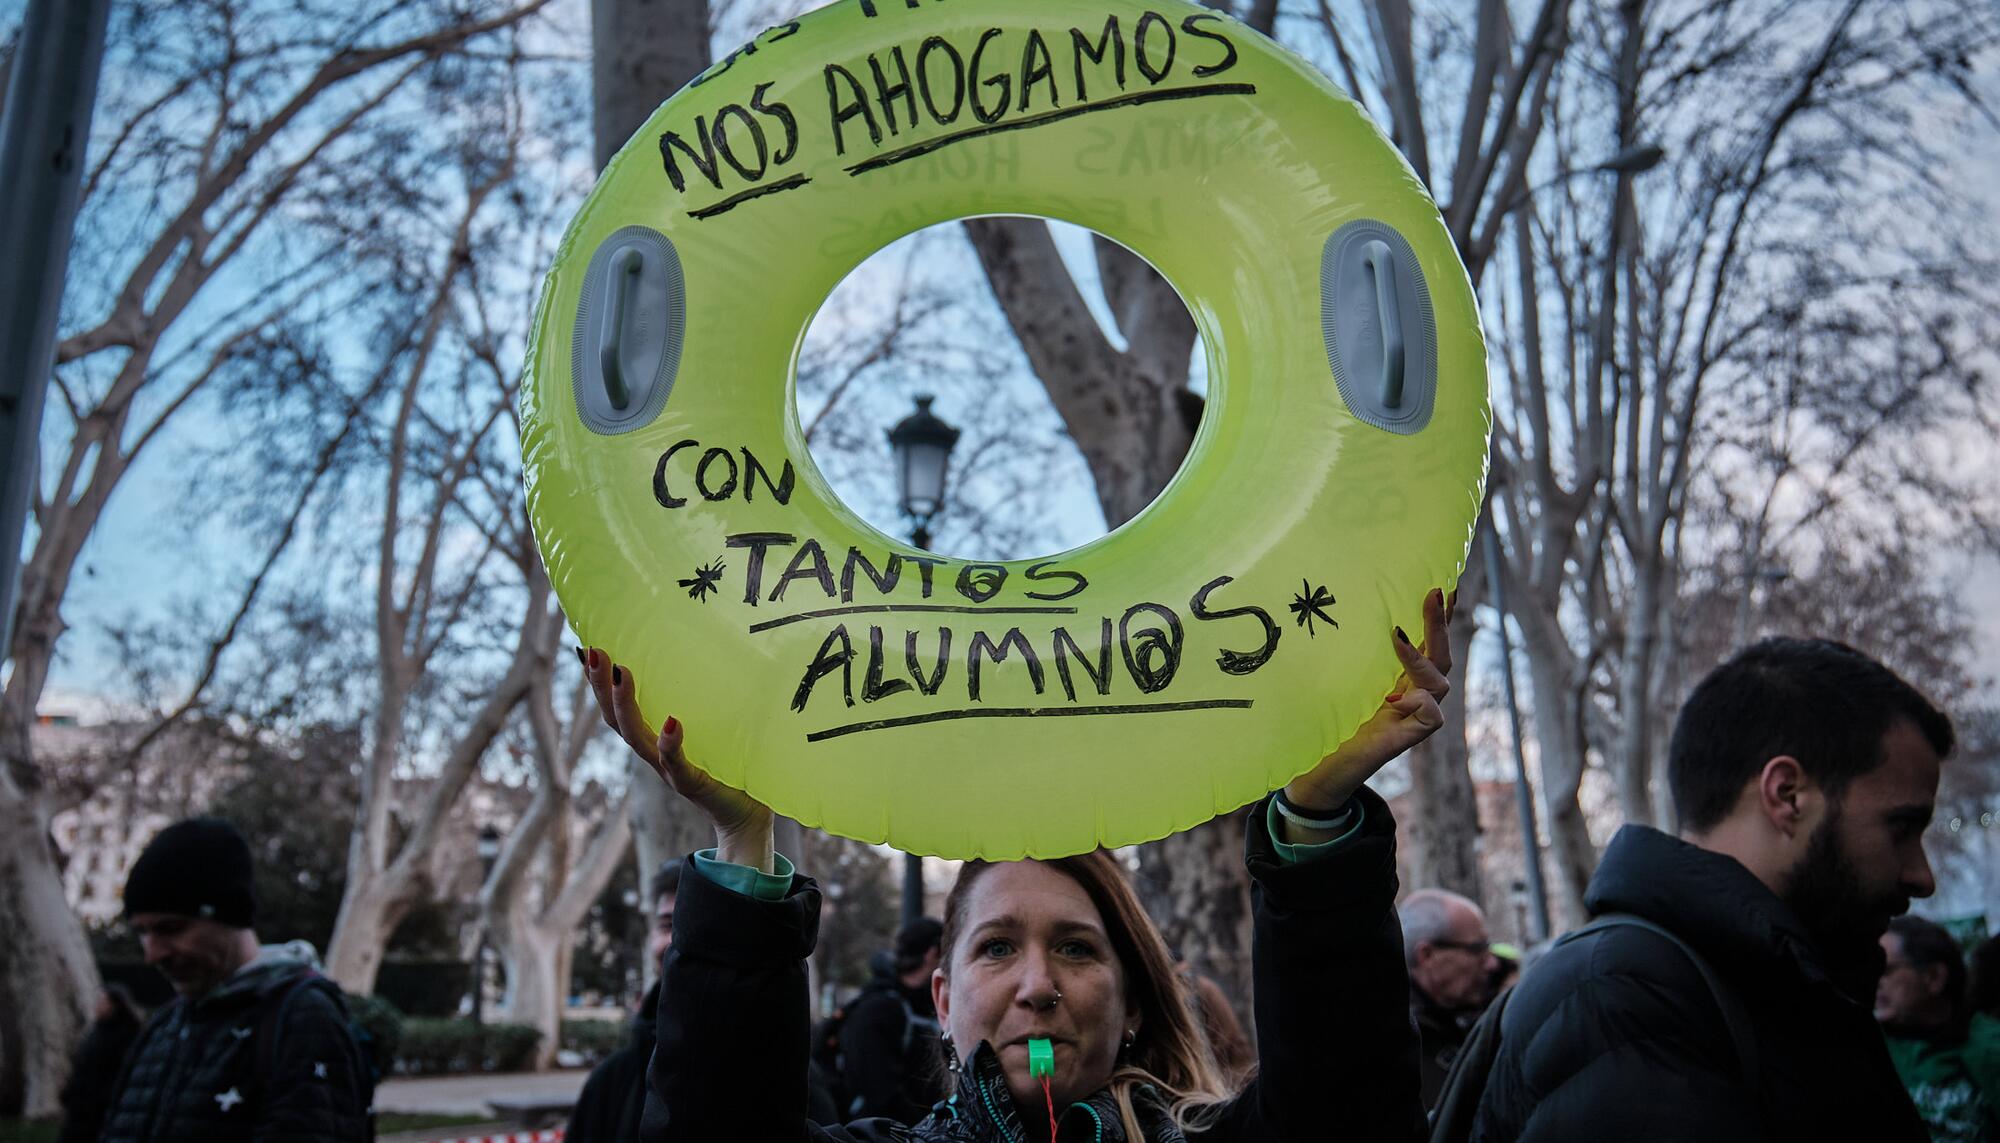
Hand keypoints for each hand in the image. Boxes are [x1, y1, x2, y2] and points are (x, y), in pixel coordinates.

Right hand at [581, 648, 774, 870]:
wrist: (746, 816)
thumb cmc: (730, 768)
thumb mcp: (711, 729)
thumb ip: (702, 703)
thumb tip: (710, 654)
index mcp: (655, 741)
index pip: (619, 710)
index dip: (600, 684)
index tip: (588, 648)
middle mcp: (655, 756)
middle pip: (617, 721)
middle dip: (601, 688)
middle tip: (592, 652)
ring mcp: (671, 771)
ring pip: (637, 739)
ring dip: (625, 707)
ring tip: (622, 674)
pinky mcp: (694, 784)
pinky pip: (677, 764)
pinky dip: (670, 744)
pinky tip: (671, 722)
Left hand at [1282, 588, 1454, 829]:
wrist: (1316, 769)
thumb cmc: (1321, 720)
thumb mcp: (1333, 677)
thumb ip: (1346, 652)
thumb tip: (1333, 601)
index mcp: (1399, 676)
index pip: (1426, 640)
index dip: (1440, 614)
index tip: (1445, 579)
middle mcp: (1412, 692)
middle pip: (1441, 653)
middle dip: (1440, 621)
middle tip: (1434, 590)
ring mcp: (1413, 716)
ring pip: (1440, 680)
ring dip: (1421, 658)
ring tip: (1396, 636)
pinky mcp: (1407, 738)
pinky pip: (1432, 715)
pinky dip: (1420, 702)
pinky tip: (1395, 699)